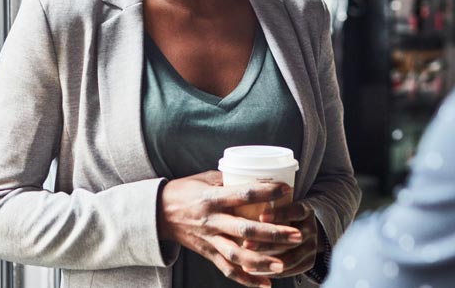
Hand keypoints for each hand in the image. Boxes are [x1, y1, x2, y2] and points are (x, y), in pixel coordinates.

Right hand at [157, 171, 303, 287]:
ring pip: (237, 256)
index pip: (243, 194)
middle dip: (273, 234)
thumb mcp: (205, 179)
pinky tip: (265, 284)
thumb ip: (230, 180)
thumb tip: (258, 176)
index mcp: (212, 198)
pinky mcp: (207, 253)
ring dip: (262, 263)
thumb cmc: (184, 191)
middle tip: (296, 234)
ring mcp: (210, 240)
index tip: (286, 190)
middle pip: (245, 230)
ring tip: (283, 265)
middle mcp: (212, 221)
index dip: (266, 192)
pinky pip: (228, 270)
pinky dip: (246, 280)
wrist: (158, 213)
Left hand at [242, 201, 319, 277]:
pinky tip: (251, 271)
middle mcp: (311, 229)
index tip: (262, 216)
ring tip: (245, 263)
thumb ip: (263, 195)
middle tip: (246, 245)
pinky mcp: (309, 262)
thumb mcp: (280, 199)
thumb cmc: (285, 207)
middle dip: (268, 243)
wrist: (306, 224)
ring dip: (267, 261)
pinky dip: (270, 272)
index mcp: (306, 209)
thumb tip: (234, 185)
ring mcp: (312, 247)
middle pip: (293, 238)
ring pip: (291, 258)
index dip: (281, 214)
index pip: (297, 211)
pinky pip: (290, 270)